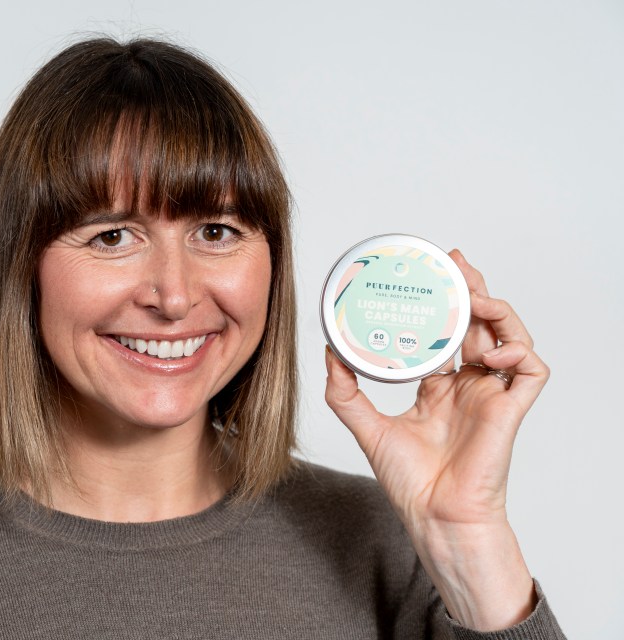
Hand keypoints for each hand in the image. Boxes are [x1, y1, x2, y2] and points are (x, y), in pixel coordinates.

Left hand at [324, 249, 549, 629]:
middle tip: (454, 261)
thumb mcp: (366, 427)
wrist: (433, 517)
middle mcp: (467, 386)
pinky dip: (518, 352)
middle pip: (477, 324)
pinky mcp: (510, 411)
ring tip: (472, 295)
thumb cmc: (409, 482)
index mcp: (439, 388)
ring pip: (508, 336)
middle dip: (470, 289)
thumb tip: (328, 352)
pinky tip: (490, 351)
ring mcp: (490, 396)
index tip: (424, 274)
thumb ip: (345, 392)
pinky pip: (530, 371)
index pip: (444, 333)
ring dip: (494, 310)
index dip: (439, 302)